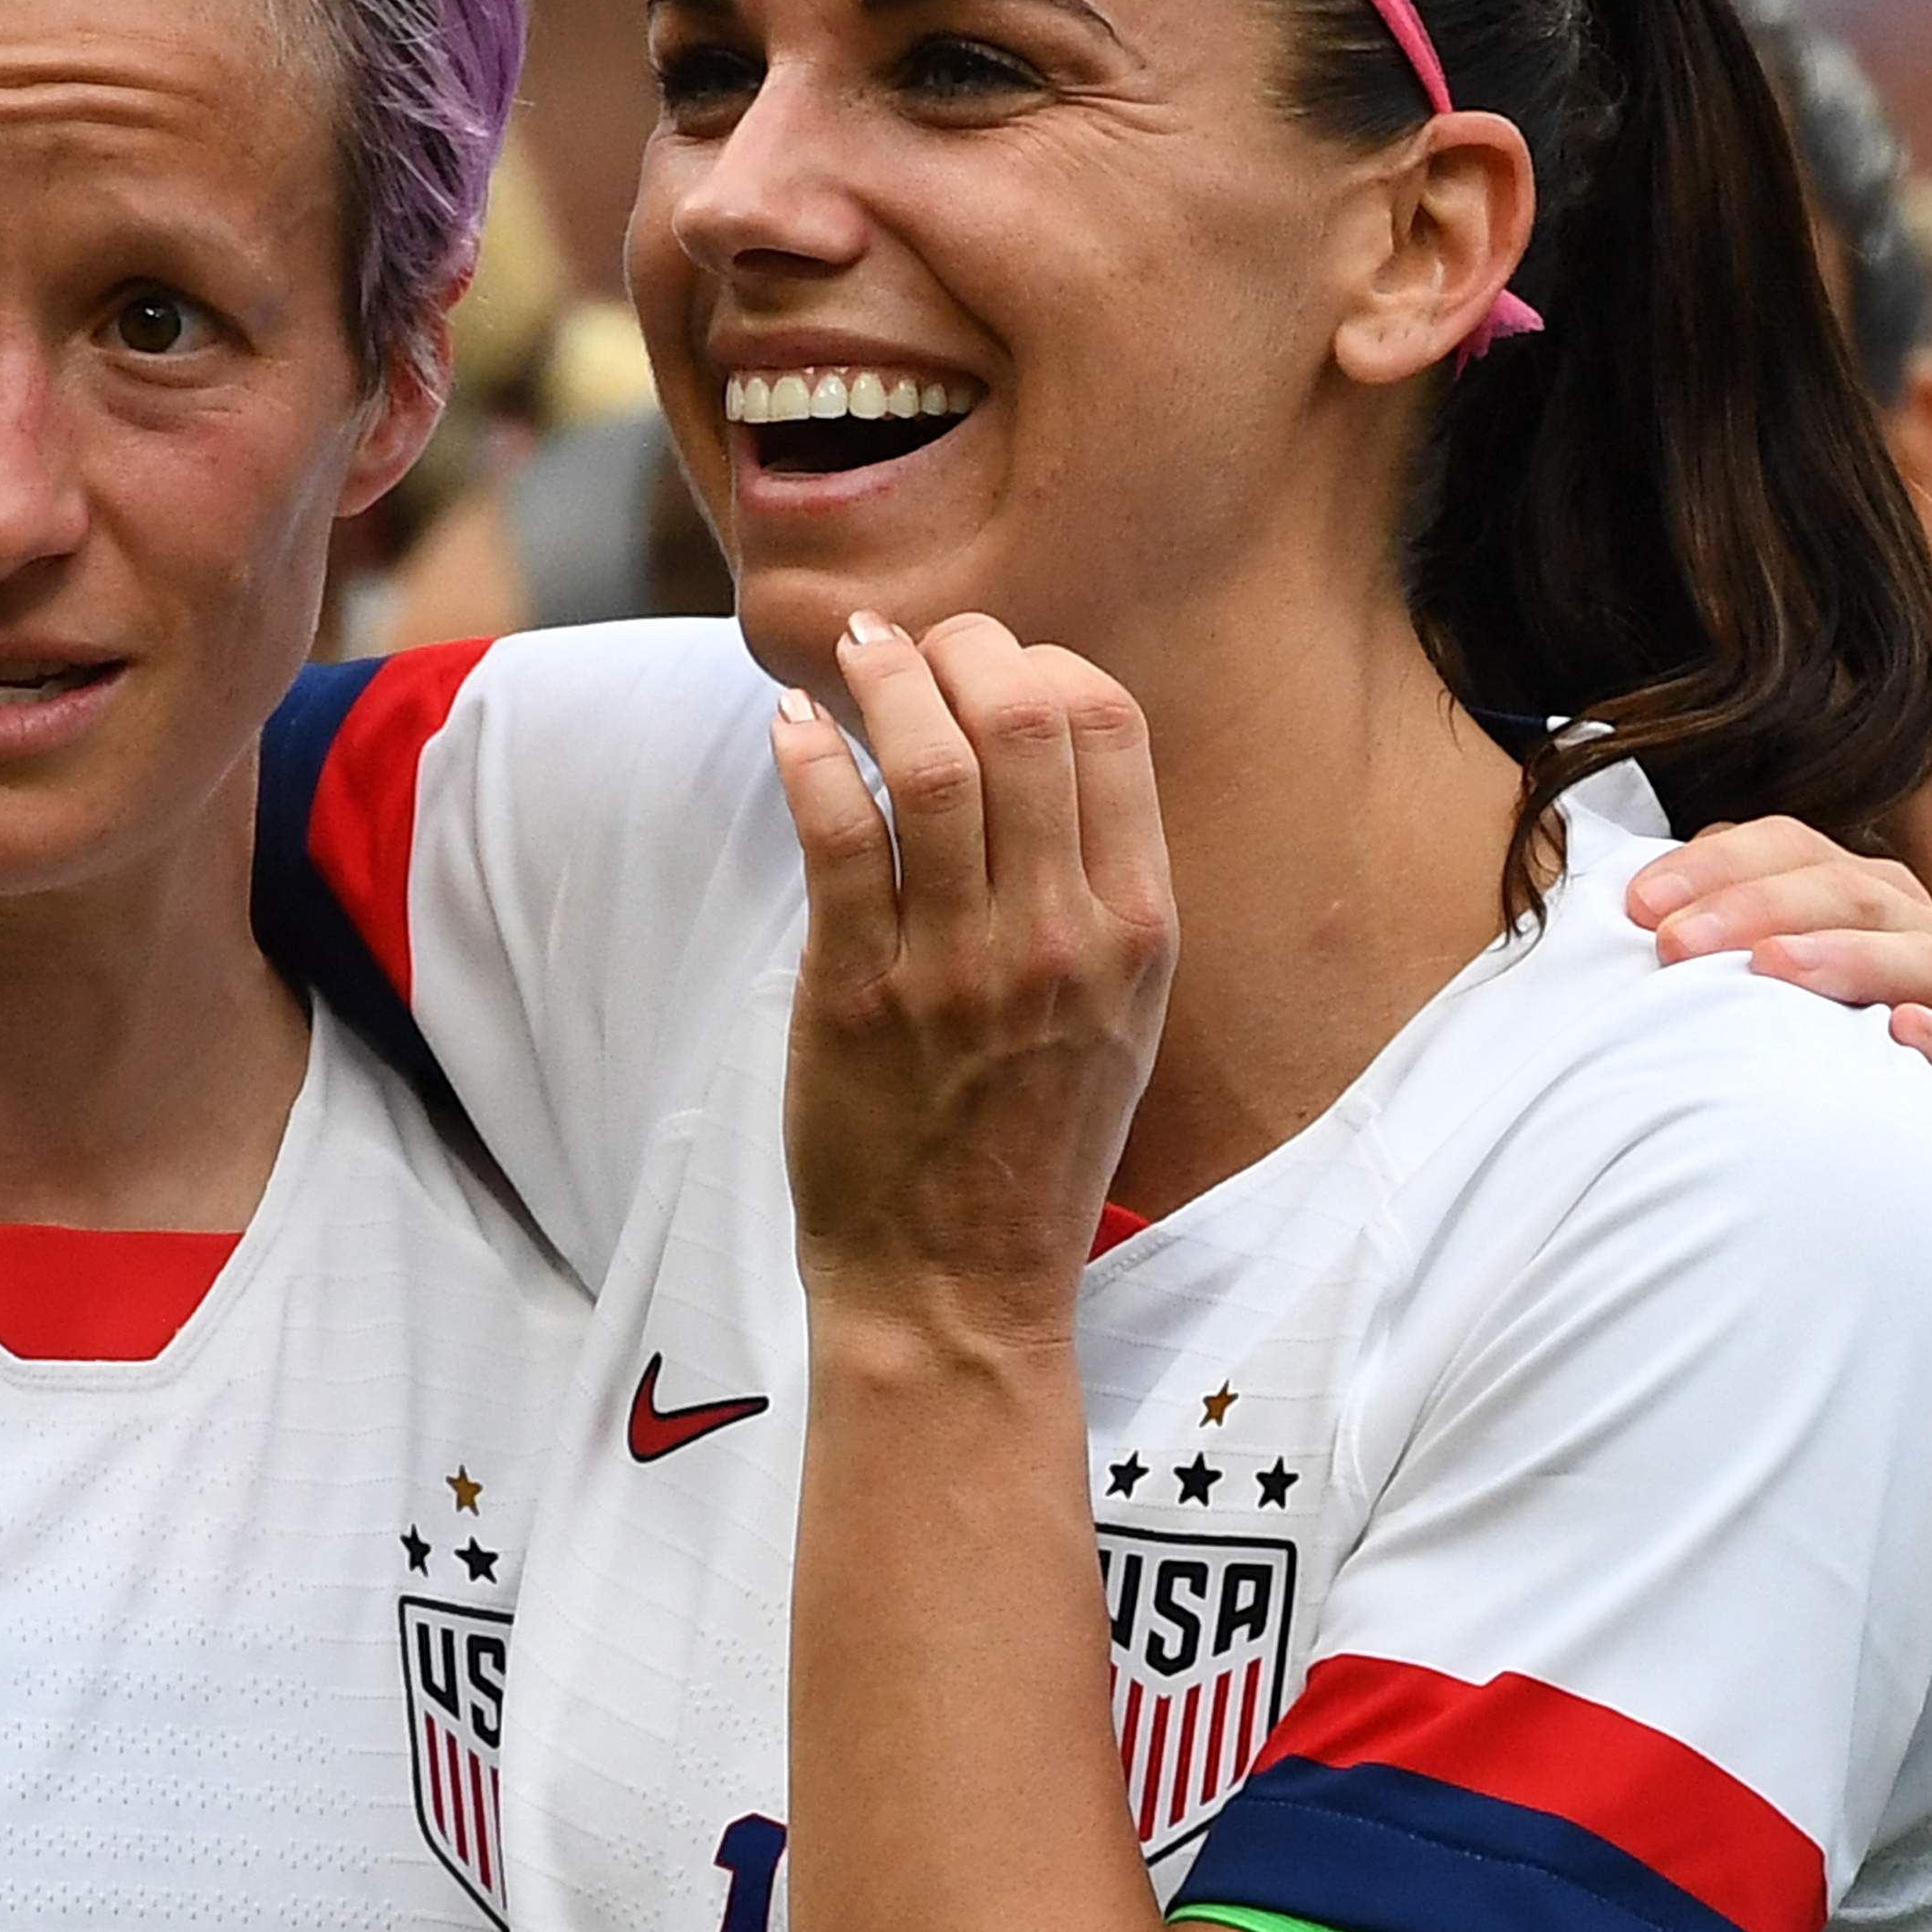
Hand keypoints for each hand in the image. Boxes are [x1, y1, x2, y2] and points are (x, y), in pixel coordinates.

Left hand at [770, 611, 1173, 1337]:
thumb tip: (1035, 743)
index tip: (988, 662)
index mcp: (1136, 931)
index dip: (1041, 660)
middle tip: (912, 644)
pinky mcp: (860, 994)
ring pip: (929, 760)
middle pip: (1024, 716)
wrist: (959, 1287)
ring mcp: (960, 966)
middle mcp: (1060, 937)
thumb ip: (1093, 889)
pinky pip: (836, 837)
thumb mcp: (1115, 1015)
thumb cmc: (1028, 1145)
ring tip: (852, 658)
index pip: (1110, 727)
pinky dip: (808, 760)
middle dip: (960, 649)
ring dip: (882, 682)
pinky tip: (794, 732)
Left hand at [1626, 817, 1931, 1284]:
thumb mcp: (1761, 1062)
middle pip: (1870, 897)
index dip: (1725, 866)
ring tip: (1769, 972)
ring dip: (1852, 959)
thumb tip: (1597, 940)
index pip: (1809, 858)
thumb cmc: (1829, 1159)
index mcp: (1883, 932)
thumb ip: (1704, 995)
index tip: (1632, 905)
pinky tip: (1905, 1039)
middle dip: (1763, 908)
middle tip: (1672, 943)